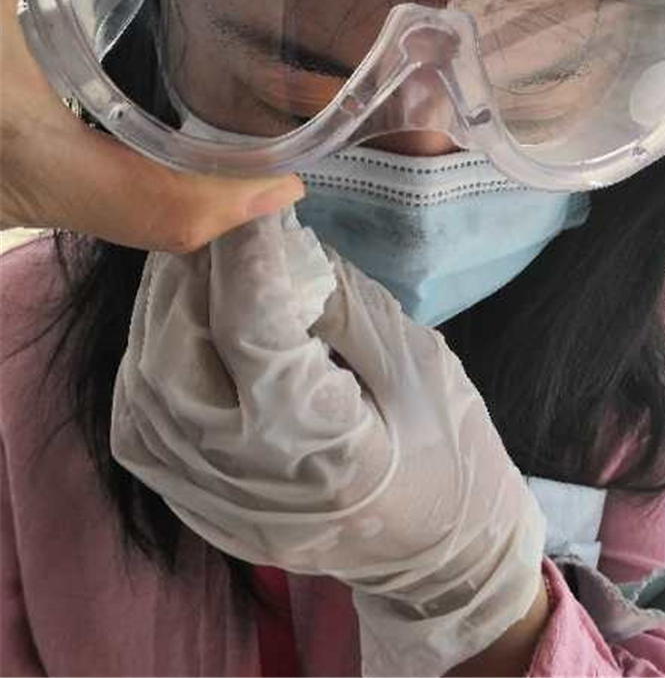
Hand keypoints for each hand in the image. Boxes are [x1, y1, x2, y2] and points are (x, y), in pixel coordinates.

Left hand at [110, 212, 546, 675]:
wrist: (438, 551)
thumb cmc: (447, 448)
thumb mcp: (415, 362)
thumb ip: (338, 300)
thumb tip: (274, 238)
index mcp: (327, 450)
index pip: (253, 332)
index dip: (244, 252)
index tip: (250, 190)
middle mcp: (253, 485)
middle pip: (175, 360)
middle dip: (187, 275)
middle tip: (215, 216)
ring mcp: (216, 506)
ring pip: (144, 392)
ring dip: (160, 312)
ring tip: (194, 259)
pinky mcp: (197, 509)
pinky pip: (140, 426)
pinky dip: (148, 359)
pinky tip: (177, 321)